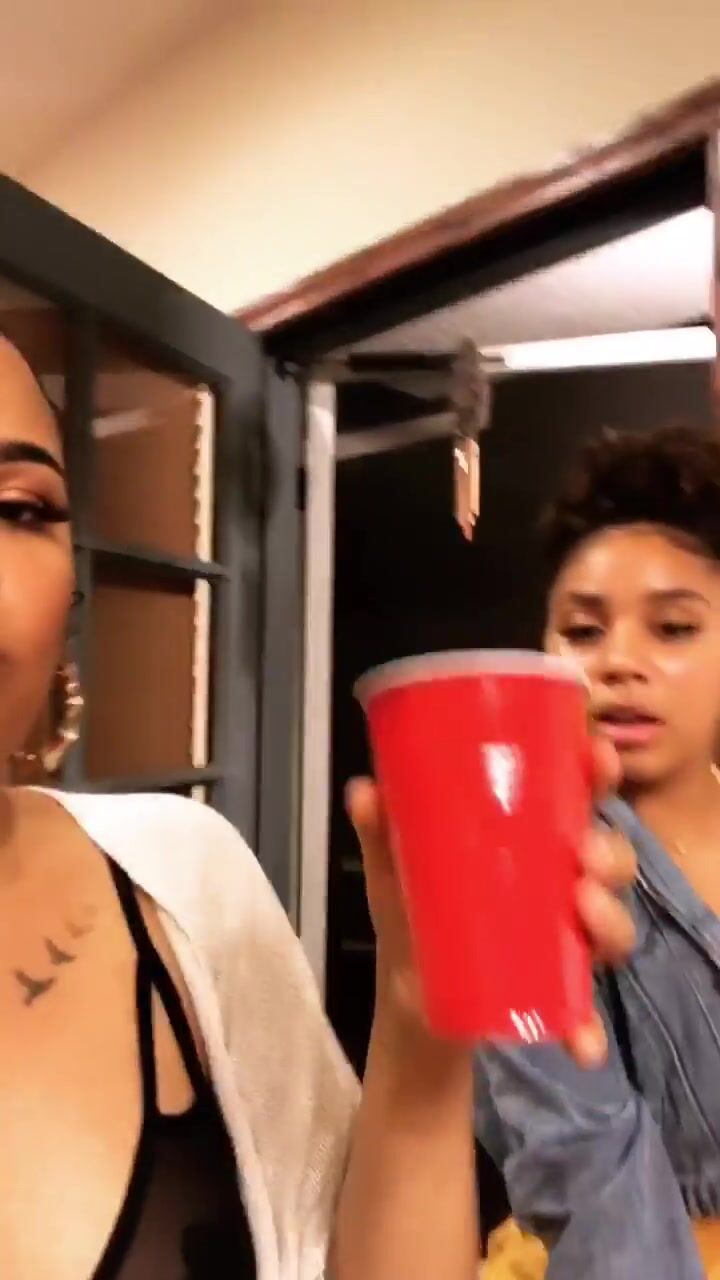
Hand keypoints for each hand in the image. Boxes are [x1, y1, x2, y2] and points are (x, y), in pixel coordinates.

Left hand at [346, 736, 635, 1067]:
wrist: (408, 1004)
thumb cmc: (411, 915)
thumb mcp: (394, 873)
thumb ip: (381, 834)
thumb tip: (363, 790)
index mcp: (527, 839)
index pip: (576, 794)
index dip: (596, 771)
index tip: (596, 757)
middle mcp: (558, 883)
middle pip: (608, 858)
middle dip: (609, 855)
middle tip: (585, 859)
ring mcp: (565, 940)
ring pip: (612, 924)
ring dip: (610, 922)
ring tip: (583, 916)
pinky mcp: (560, 994)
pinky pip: (588, 1009)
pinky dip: (589, 1027)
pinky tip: (584, 1043)